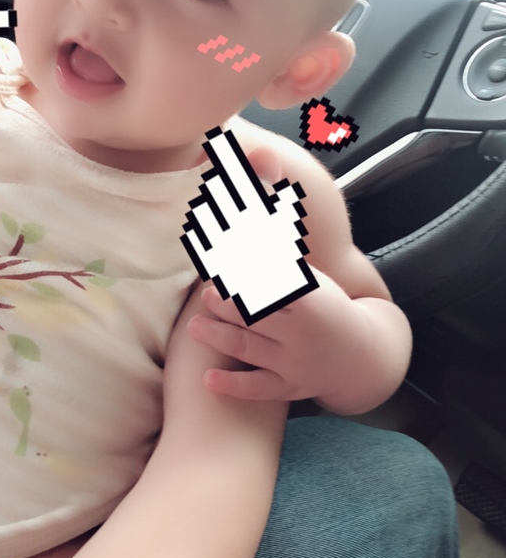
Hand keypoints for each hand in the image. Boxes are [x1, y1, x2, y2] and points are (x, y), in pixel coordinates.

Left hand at [186, 140, 366, 401]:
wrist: (361, 356)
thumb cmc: (324, 305)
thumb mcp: (308, 269)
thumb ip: (275, 230)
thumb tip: (259, 168)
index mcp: (308, 294)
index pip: (268, 276)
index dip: (243, 267)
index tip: (218, 255)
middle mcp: (302, 328)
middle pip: (253, 311)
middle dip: (227, 302)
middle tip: (205, 293)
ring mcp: (295, 361)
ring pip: (249, 347)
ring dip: (219, 337)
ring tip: (195, 327)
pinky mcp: (288, 388)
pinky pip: (257, 388)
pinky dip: (232, 385)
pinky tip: (207, 378)